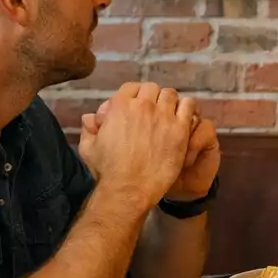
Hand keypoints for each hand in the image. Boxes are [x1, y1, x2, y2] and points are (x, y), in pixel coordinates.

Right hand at [85, 101, 220, 202]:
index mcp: (120, 106)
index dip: (135, 96)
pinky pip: (188, 106)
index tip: (138, 107)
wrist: (128, 189)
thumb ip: (89, 129)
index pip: (132, 87)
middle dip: (152, 98)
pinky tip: (183, 120)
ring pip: (170, 94)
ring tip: (169, 116)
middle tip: (154, 112)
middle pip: (152, 89)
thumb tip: (88, 118)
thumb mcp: (89, 148)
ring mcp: (162, 116)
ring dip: (169, 102)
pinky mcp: (179, 129)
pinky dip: (186, 109)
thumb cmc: (108, 171)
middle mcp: (142, 106)